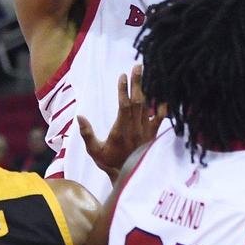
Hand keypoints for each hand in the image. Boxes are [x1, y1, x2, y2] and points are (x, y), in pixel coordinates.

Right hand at [77, 64, 165, 180]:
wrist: (130, 178)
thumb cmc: (110, 163)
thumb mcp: (94, 151)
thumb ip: (87, 134)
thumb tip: (79, 116)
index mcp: (121, 130)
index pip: (124, 106)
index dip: (123, 90)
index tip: (123, 76)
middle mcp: (136, 129)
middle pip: (138, 101)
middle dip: (138, 82)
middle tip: (138, 66)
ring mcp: (146, 131)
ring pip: (149, 106)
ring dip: (149, 89)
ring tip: (151, 74)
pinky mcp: (154, 134)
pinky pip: (160, 117)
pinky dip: (163, 105)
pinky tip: (165, 93)